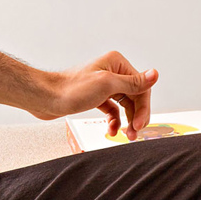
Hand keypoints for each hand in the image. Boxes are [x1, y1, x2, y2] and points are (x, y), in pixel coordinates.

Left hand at [36, 51, 158, 140]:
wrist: (45, 98)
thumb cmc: (71, 90)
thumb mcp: (106, 85)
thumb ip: (133, 82)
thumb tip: (155, 74)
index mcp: (117, 64)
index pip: (141, 87)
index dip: (144, 107)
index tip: (140, 125)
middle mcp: (112, 72)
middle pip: (135, 96)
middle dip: (136, 116)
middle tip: (134, 134)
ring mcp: (103, 85)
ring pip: (125, 105)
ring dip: (127, 121)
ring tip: (126, 136)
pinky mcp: (95, 97)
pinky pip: (113, 110)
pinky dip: (114, 121)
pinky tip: (112, 131)